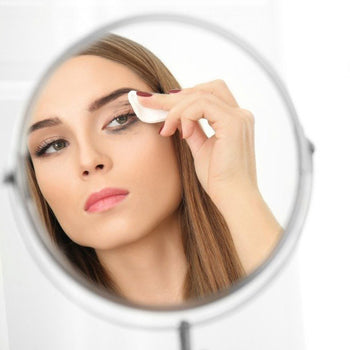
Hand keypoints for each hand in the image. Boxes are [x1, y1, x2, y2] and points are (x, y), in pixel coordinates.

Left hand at [137, 79, 257, 202]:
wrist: (232, 198)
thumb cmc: (218, 179)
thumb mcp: (201, 149)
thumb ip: (193, 130)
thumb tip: (178, 118)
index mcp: (234, 120)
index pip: (207, 95)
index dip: (181, 97)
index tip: (156, 104)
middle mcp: (240, 114)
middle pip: (204, 88)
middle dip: (173, 96)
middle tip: (148, 102)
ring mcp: (239, 117)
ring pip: (200, 94)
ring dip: (176, 109)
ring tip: (165, 129)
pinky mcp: (233, 123)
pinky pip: (201, 105)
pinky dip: (186, 115)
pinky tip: (182, 133)